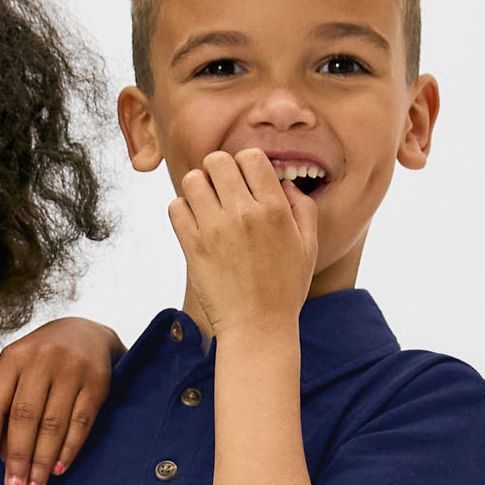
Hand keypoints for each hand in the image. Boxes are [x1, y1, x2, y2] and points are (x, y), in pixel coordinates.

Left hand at [0, 317, 121, 484]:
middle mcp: (41, 360)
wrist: (87, 333)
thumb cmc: (41, 363)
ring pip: (53, 424)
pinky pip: (81, 423)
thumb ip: (5, 408)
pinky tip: (58, 470)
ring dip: (42, 462)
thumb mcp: (17, 372)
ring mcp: (72, 370)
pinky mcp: (97, 383)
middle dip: (18, 458)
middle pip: (25, 417)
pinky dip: (68, 450)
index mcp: (13, 357)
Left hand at [168, 149, 317, 339]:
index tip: (244, 182)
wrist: (258, 327)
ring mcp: (215, 229)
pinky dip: (182, 211)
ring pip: (192, 180)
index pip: (250, 157)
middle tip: (221, 192)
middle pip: (217, 161)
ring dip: (198, 189)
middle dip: (218, 171)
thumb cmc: (285, 288)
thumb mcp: (309, 246)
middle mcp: (244, 213)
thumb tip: (284, 183)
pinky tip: (194, 225)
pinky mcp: (192, 247)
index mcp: (275, 208)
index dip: (244, 164)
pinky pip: (175, 208)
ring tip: (206, 207)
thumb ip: (302, 207)